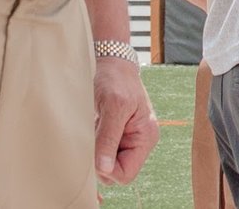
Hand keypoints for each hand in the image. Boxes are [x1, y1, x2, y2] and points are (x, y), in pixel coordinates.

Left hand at [92, 53, 158, 184]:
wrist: (111, 64)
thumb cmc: (115, 80)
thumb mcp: (112, 107)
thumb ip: (108, 139)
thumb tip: (104, 170)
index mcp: (146, 137)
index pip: (126, 174)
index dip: (107, 169)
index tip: (94, 152)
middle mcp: (139, 143)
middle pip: (115, 173)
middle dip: (99, 161)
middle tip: (92, 138)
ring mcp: (127, 141)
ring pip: (106, 166)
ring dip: (94, 153)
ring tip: (93, 130)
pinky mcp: (116, 137)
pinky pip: (101, 155)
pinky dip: (92, 147)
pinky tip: (92, 130)